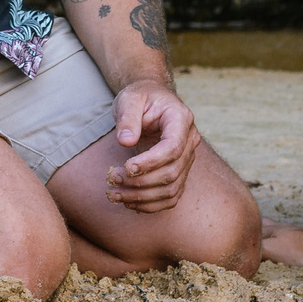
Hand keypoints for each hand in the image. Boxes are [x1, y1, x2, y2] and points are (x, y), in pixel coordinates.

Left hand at [104, 79, 201, 213]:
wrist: (151, 99)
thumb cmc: (140, 97)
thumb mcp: (130, 98)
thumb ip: (128, 118)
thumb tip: (126, 142)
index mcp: (181, 119)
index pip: (172, 148)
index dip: (151, 162)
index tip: (127, 167)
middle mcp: (190, 140)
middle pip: (172, 172)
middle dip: (141, 181)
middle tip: (112, 179)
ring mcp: (187, 158)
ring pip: (171, 188)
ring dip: (142, 197)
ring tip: (115, 195)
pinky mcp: (180, 172)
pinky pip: (171, 196)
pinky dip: (151, 205)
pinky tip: (129, 202)